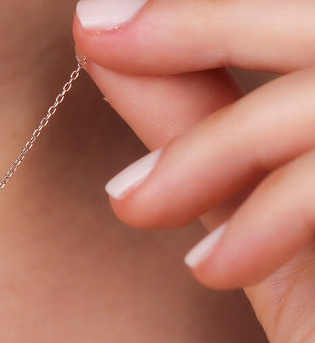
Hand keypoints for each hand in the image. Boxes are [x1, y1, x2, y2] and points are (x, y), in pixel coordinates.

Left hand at [73, 0, 314, 342]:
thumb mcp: (254, 210)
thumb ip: (197, 122)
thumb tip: (105, 30)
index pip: (299, 24)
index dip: (211, 11)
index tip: (107, 14)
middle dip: (201, 21)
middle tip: (99, 34)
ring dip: (214, 142)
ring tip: (136, 204)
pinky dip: (268, 212)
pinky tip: (213, 266)